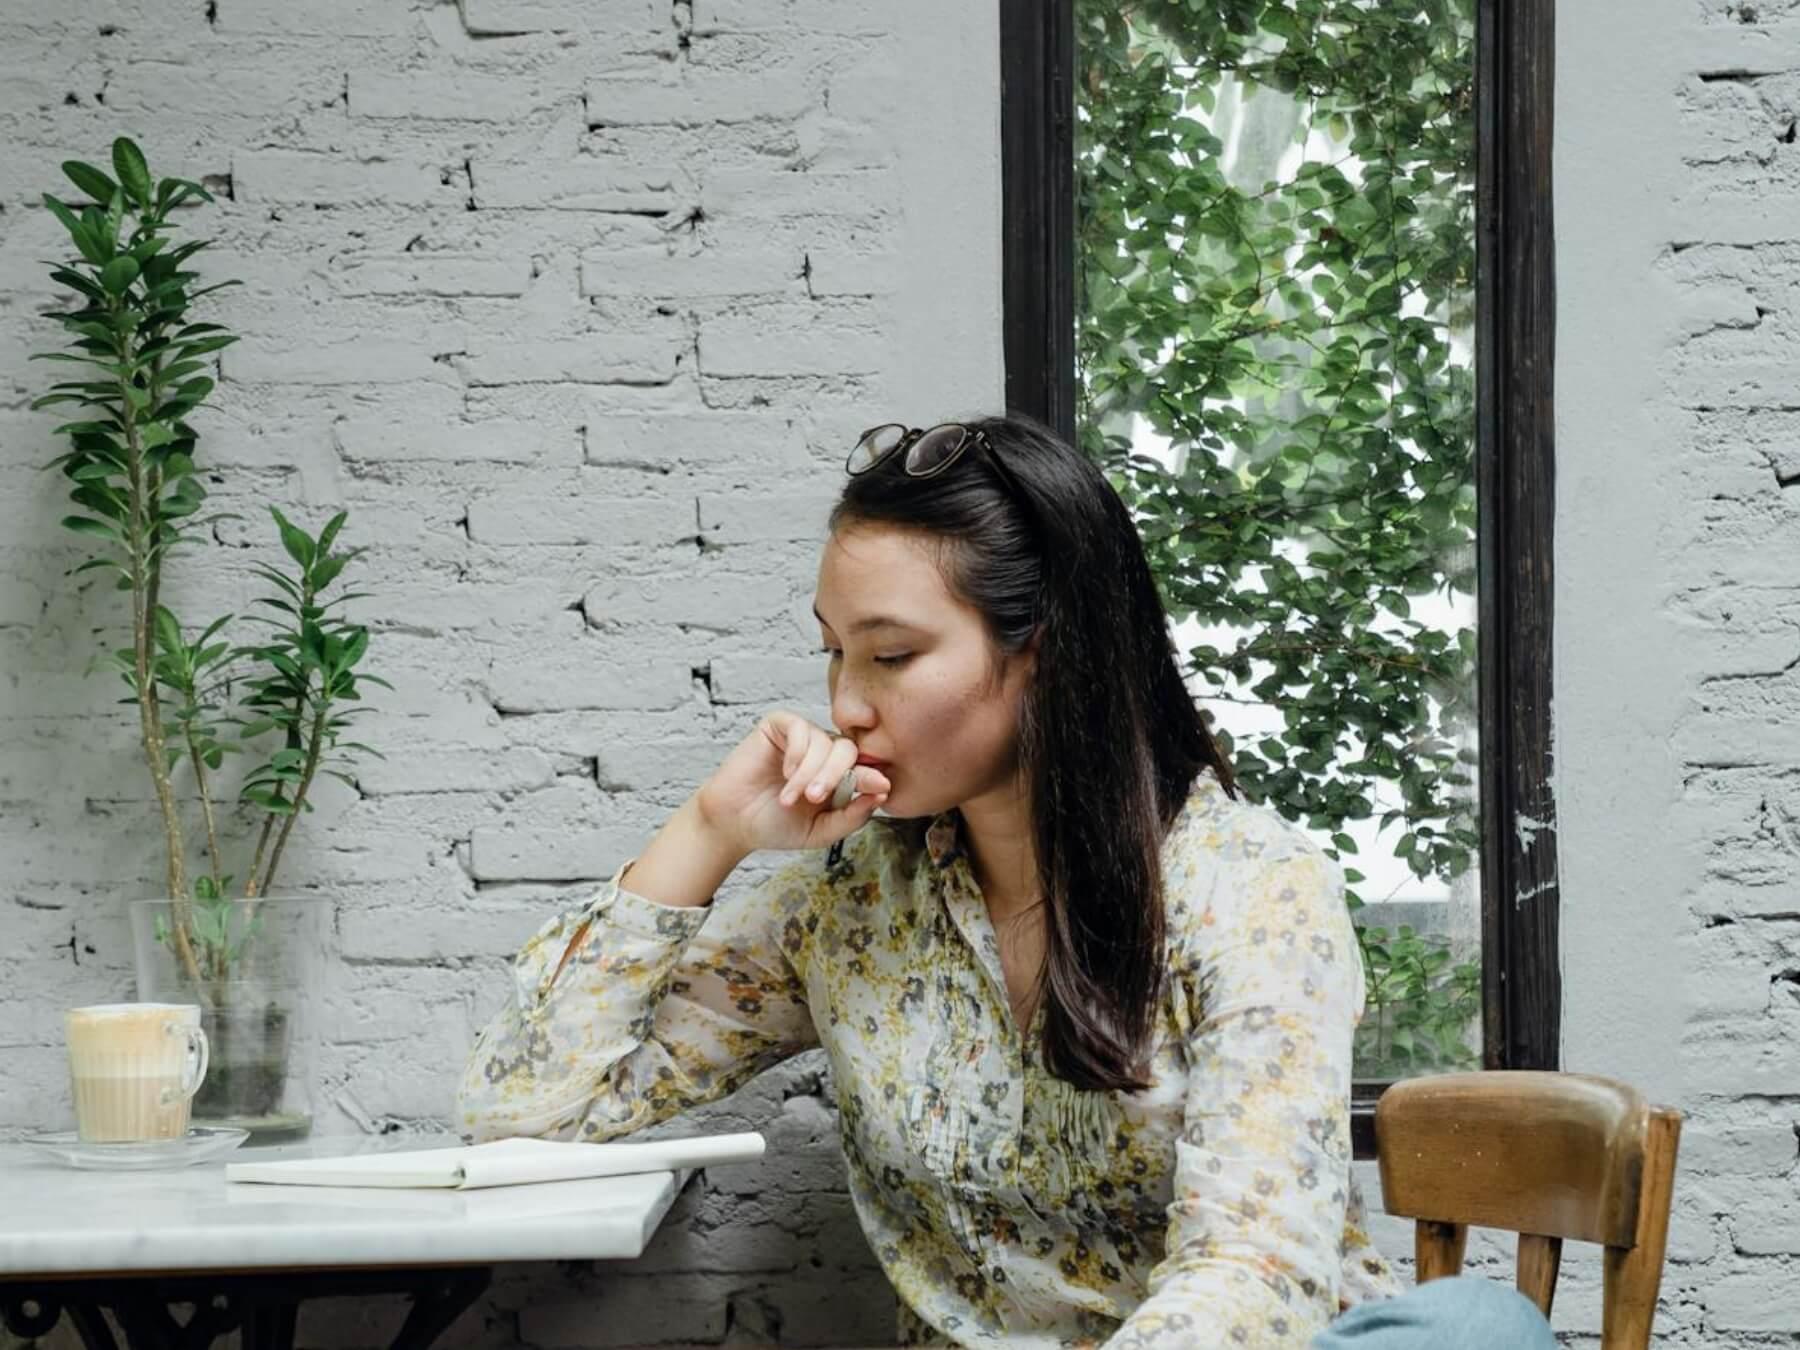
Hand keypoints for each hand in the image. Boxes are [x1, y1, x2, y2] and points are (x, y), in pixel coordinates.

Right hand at [695, 711, 891, 855]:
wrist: (734, 824)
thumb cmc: (775, 826)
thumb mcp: (821, 831)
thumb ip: (852, 816)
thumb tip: (881, 795)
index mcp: (837, 776)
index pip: (864, 768)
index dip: (873, 776)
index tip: (881, 787)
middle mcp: (822, 753)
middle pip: (848, 750)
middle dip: (836, 775)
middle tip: (815, 799)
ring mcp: (801, 738)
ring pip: (824, 742)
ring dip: (810, 772)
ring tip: (790, 797)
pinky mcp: (779, 727)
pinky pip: (800, 728)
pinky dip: (797, 753)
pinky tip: (785, 773)